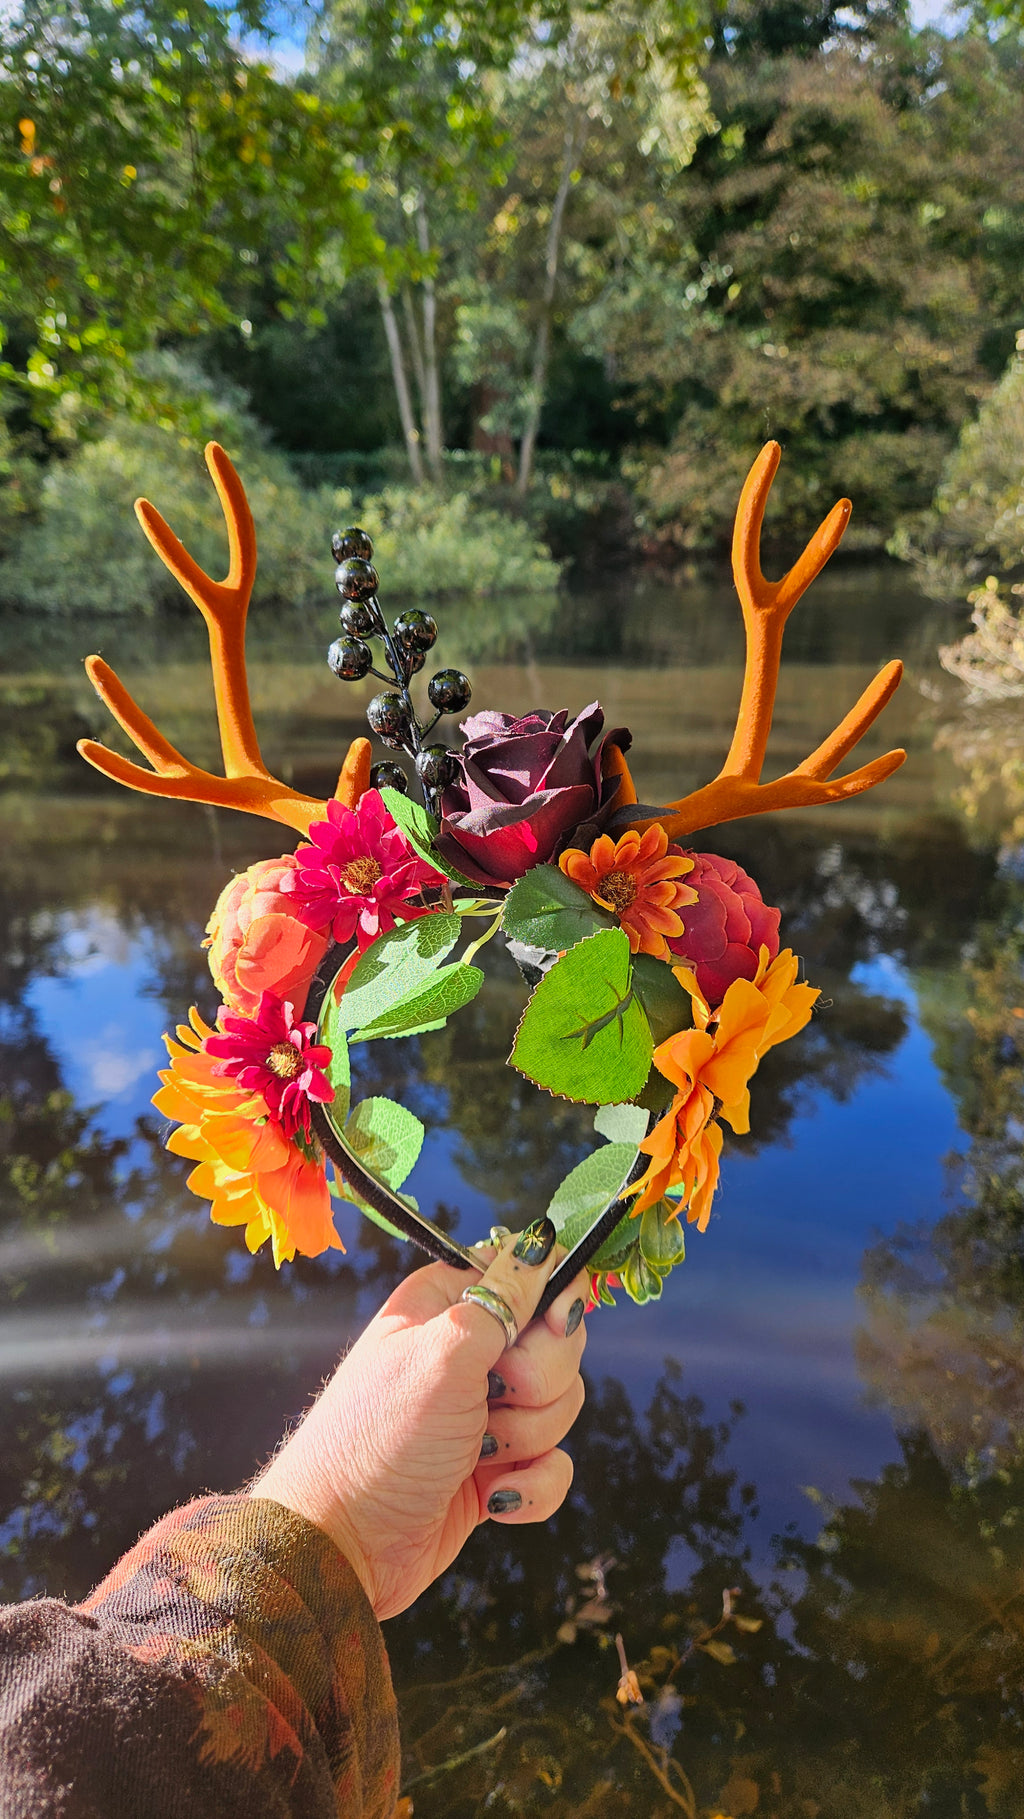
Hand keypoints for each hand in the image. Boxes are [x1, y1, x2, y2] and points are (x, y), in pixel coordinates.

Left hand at [252, 1224, 588, 1619]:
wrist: (342, 1545)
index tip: (549, 1324)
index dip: (550, 1299)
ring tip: (474, 1453)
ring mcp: (484, 1412)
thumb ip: (504, 1299)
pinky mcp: (495, 1468)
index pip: (529, 1274)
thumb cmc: (377, 1438)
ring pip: (562, 1405)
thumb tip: (542, 1240)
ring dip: (527, 1437)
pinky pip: (554, 1465)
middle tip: (490, 1398)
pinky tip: (493, 1498)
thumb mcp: (442, 1354)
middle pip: (558, 1343)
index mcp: (448, 1304)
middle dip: (538, 1382)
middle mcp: (469, 1352)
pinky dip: (531, 1486)